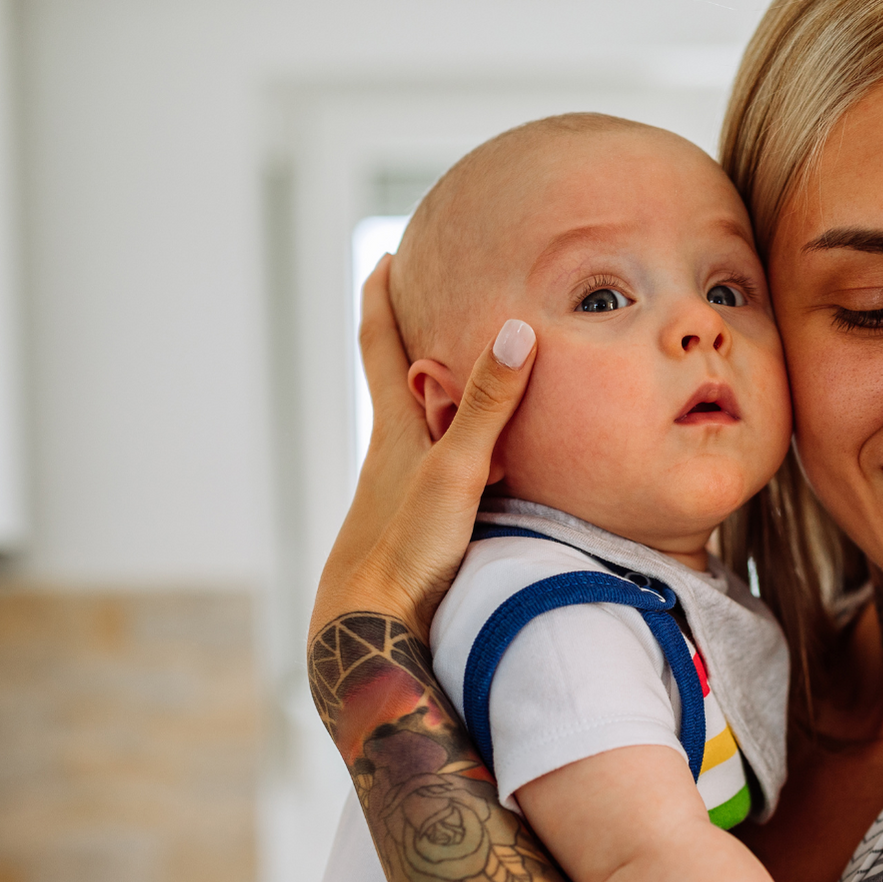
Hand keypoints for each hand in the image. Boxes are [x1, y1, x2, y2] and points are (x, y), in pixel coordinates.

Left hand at [309, 257, 536, 639]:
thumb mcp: (455, 470)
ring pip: (419, 430)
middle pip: (397, 383)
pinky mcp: (417, 528)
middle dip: (410, 342)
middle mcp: (392, 454)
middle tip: (429, 305)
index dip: (383, 298)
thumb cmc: (404, 547)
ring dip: (441, 402)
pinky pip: (441, 471)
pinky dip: (460, 453)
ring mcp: (401, 492)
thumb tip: (515, 331)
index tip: (387, 257)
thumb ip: (489, 406)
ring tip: (467, 380)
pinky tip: (484, 469)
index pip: (381, 345)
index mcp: (394, 429)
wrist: (367, 625)